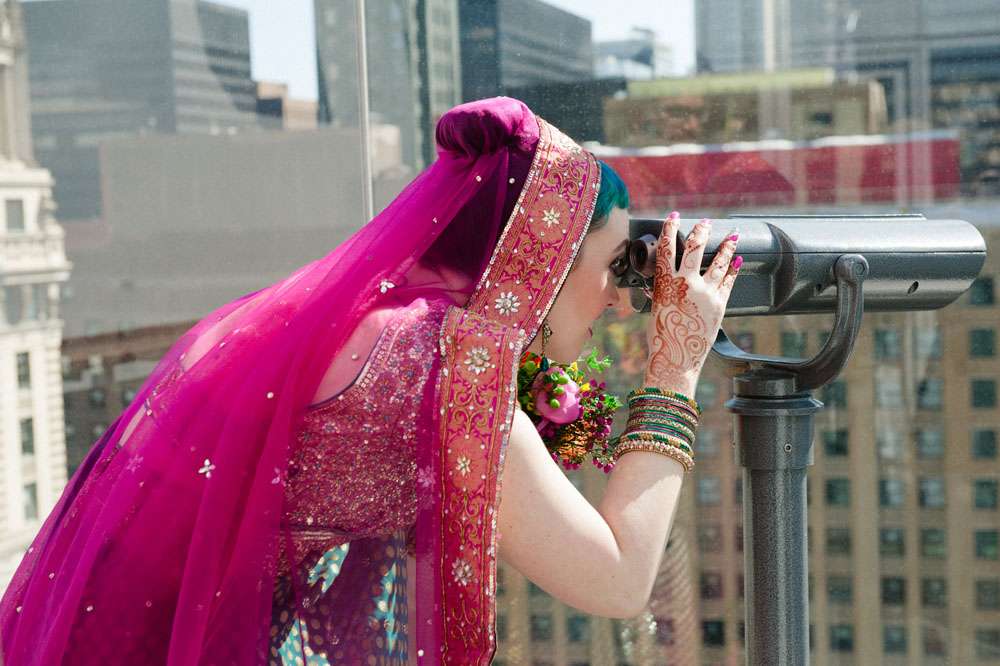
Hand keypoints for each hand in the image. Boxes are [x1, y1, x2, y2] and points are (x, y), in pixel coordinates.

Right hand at [643, 212, 740, 393]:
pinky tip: (738, 260)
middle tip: (706, 222)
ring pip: (719, 261)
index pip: (666, 248)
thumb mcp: (656, 308)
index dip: (669, 229)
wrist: (678, 357)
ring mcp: (705, 292)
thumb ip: (662, 290)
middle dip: (701, 230)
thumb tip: (664, 280)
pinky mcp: (720, 303)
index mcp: (665, 283)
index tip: (673, 216)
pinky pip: (729, 281)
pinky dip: (734, 269)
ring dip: (726, 246)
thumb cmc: (662, 336)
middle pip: (695, 247)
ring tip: (731, 236)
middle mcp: (686, 283)